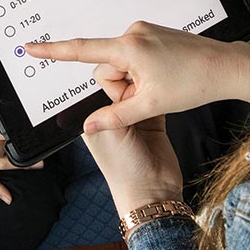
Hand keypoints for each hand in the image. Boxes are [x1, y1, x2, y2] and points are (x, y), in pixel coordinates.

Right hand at [25, 22, 249, 132]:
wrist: (226, 67)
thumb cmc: (193, 83)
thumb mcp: (152, 106)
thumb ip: (116, 115)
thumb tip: (88, 125)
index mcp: (128, 47)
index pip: (82, 50)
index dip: (53, 51)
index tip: (31, 47)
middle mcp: (133, 33)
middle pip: (106, 67)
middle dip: (120, 87)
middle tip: (146, 97)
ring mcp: (144, 31)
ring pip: (121, 64)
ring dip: (133, 81)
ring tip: (160, 87)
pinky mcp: (153, 33)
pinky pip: (134, 56)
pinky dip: (142, 72)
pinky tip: (164, 78)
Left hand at [81, 73, 183, 216]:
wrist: (153, 189)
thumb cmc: (122, 168)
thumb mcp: (108, 131)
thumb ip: (109, 105)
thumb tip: (108, 78)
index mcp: (91, 118)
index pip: (93, 87)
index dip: (102, 75)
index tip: (108, 60)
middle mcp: (110, 116)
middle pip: (117, 84)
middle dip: (123, 76)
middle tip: (130, 64)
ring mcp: (132, 117)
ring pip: (136, 89)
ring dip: (140, 82)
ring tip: (144, 70)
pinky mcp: (152, 119)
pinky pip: (153, 97)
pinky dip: (156, 90)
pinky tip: (158, 80)